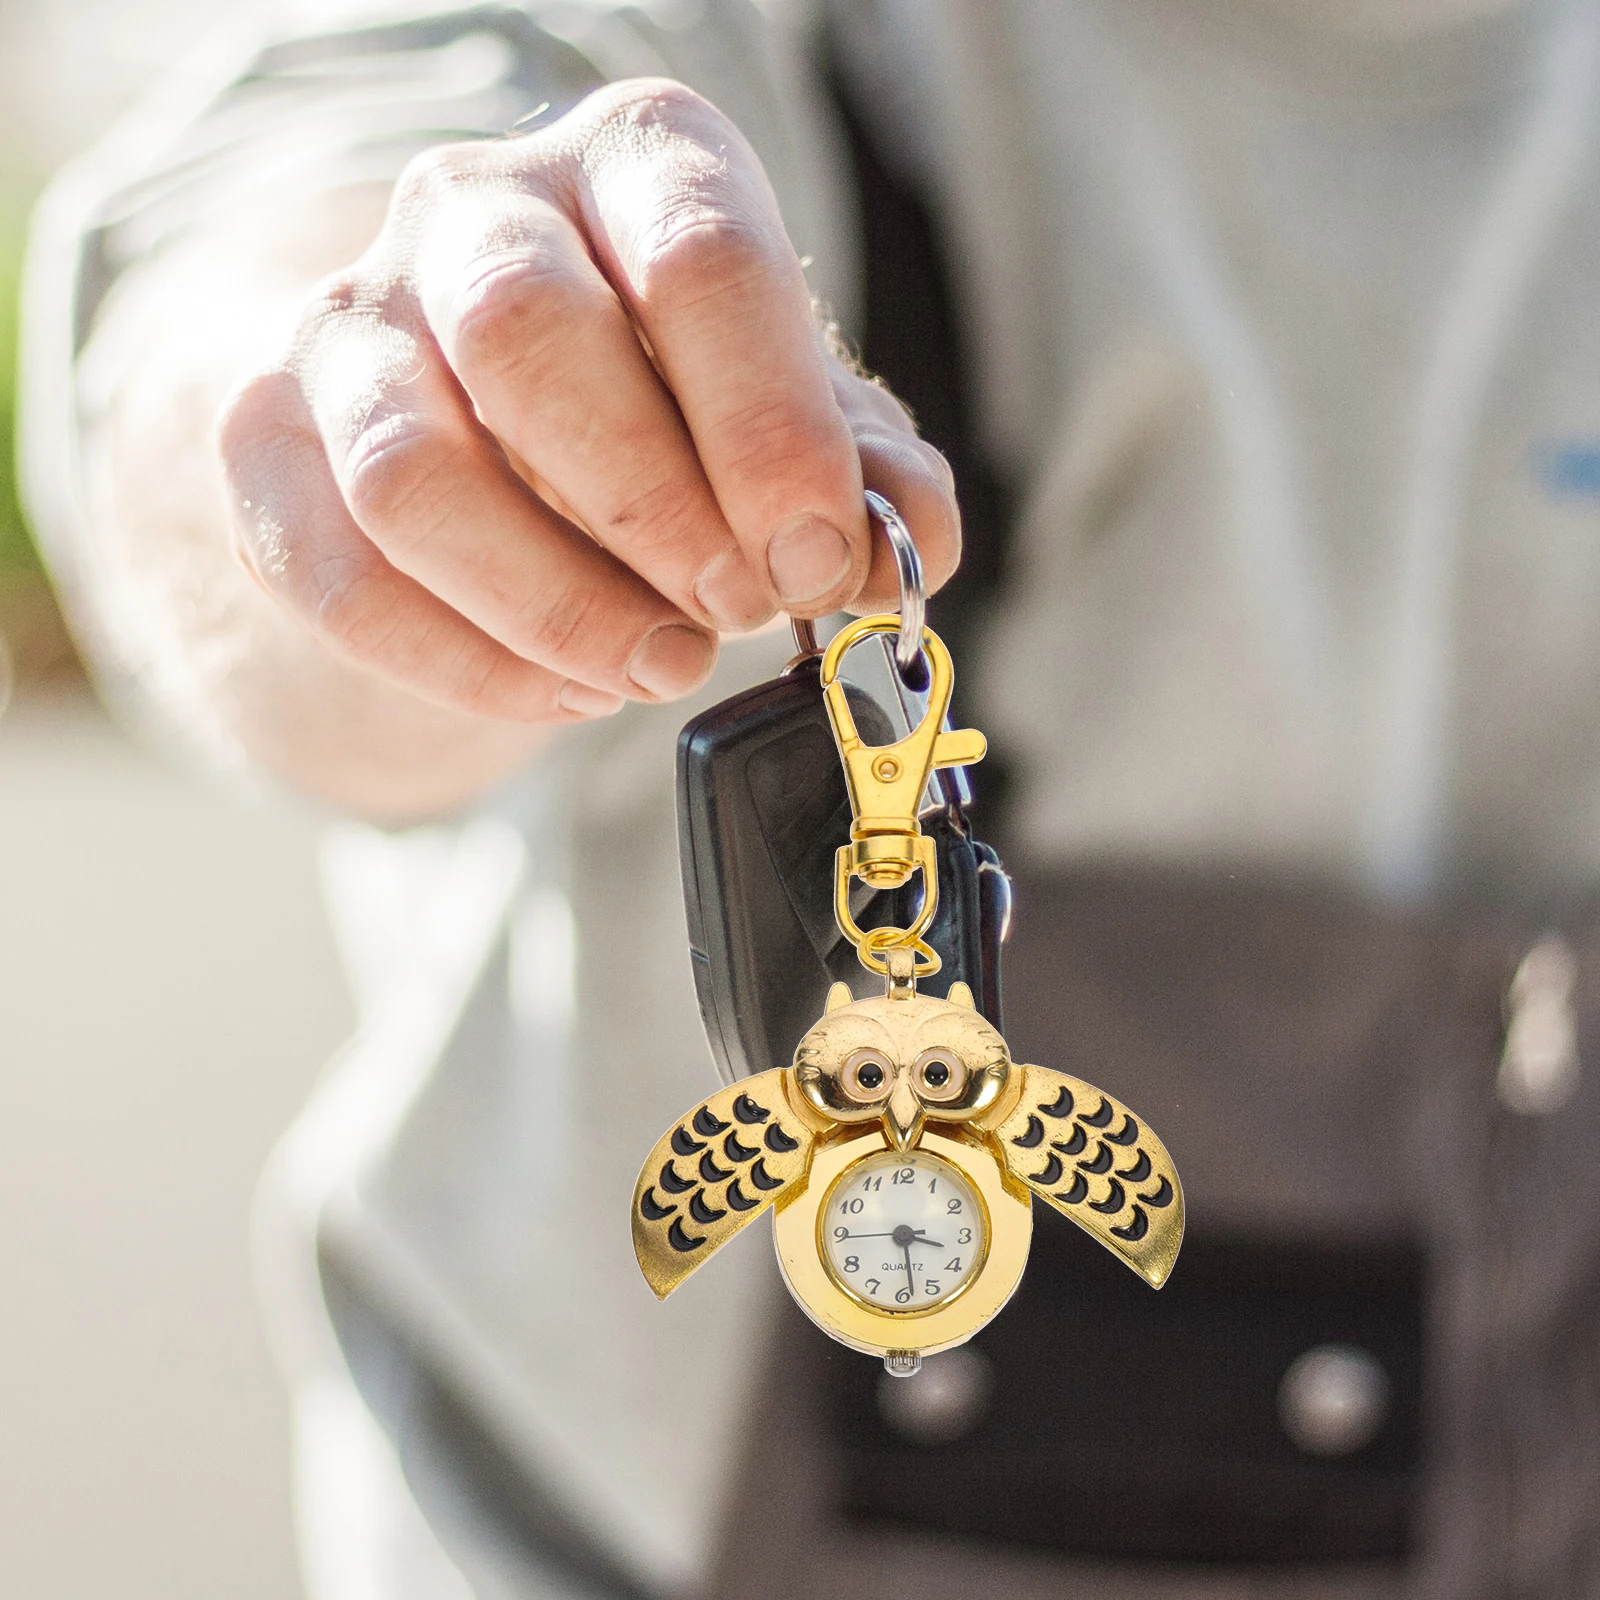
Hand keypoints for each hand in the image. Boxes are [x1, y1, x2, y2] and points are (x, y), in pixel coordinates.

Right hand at [217, 78, 959, 727]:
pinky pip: (342, 578)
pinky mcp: (269, 444)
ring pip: (414, 475)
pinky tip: (569, 691)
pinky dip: (472, 667)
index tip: (812, 559)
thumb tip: (912, 540)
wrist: (491, 420)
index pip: (699, 255)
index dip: (768, 431)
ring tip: (658, 667)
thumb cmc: (668, 408)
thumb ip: (863, 472)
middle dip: (653, 512)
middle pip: (530, 336)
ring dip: (557, 608)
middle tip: (732, 610)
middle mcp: (475, 212)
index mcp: (633, 166)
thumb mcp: (786, 418)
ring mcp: (352, 325)